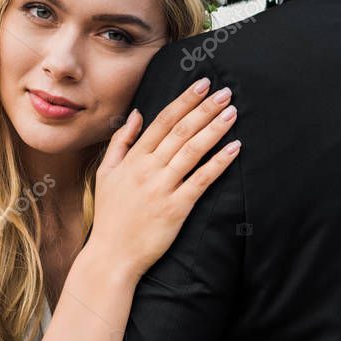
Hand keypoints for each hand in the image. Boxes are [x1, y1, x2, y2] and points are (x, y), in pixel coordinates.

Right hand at [88, 78, 240, 280]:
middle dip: (204, 108)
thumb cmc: (110, 216)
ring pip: (192, 151)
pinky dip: (218, 162)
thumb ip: (121, 142)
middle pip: (181, 131)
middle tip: (226, 91)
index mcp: (133, 158)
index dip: (184, 100)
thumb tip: (136, 114)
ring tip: (232, 112)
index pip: (163, 121)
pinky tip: (234, 148)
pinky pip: (201, 180)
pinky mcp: (176, 208)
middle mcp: (148, 169)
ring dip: (214, 128)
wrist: (111, 256)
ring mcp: (162, 188)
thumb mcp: (106, 174)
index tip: (202, 84)